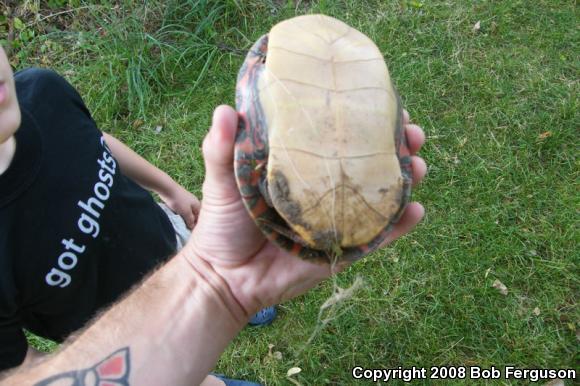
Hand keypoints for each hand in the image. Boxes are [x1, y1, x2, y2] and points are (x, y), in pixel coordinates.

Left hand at [160, 185, 200, 228]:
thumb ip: (190, 220)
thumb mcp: (186, 213)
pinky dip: (180, 213)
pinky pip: (182, 208)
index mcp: (198, 205)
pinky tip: (176, 215)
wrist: (167, 188)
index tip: (190, 231)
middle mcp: (194, 202)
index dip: (196, 225)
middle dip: (190, 221)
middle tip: (185, 227)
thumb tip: (192, 226)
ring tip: (180, 222)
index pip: (200, 218)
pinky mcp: (180, 199)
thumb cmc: (178, 201)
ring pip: (188, 212)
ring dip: (185, 217)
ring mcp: (187, 200)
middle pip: (194, 215)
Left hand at [184, 105, 426, 316]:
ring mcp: (339, 218)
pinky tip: (417, 210)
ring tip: (417, 166)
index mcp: (303, 166)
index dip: (363, 118)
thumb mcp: (220, 181)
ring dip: (406, 179)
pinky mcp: (344, 249)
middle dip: (397, 145)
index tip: (381, 99)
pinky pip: (379, 237)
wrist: (224, 278)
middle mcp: (326, 188)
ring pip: (383, 195)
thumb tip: (225, 110)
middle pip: (370, 162)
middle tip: (410, 133)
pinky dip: (401, 225)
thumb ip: (222, 148)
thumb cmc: (222, 225)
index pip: (338, 136)